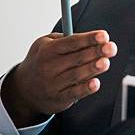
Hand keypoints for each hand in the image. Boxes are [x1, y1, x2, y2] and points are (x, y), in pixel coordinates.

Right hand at [1, 31, 116, 126]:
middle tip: (111, 48)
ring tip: (105, 62)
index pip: (72, 42)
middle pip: (77, 58)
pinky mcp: (58, 99)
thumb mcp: (44, 44)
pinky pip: (74, 93)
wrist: (23, 90)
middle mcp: (49, 67)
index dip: (89, 38)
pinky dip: (85, 88)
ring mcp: (53, 84)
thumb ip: (65, 39)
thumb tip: (89, 37)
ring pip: (76, 75)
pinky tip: (95, 83)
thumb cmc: (40, 62)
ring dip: (92, 68)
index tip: (104, 36)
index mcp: (48, 50)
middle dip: (96, 52)